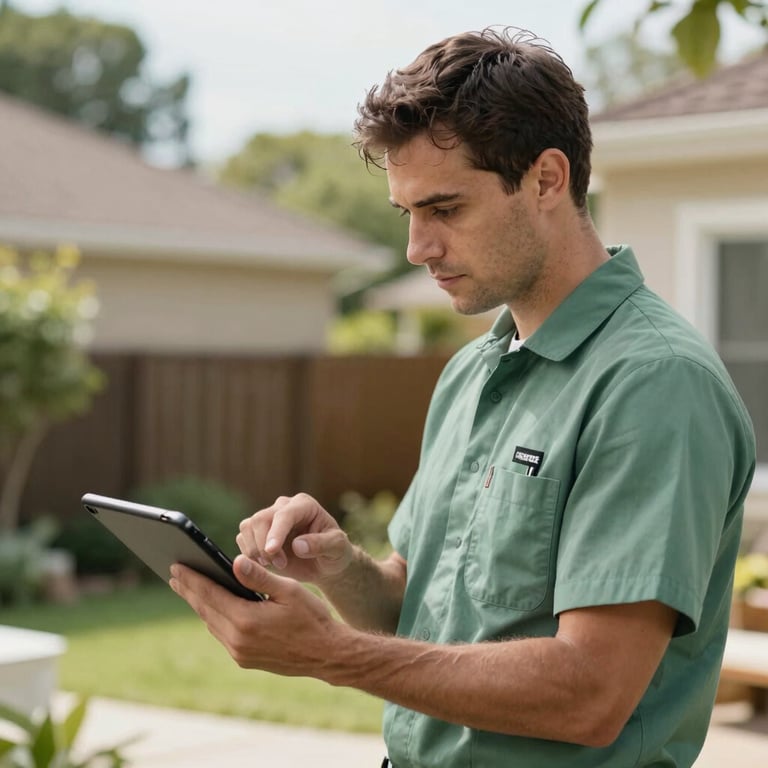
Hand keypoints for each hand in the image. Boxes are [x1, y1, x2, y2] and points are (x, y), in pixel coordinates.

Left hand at [169, 556, 344, 676]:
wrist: (327, 654)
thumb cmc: (312, 617)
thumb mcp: (289, 591)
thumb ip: (259, 577)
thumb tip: (235, 562)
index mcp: (247, 620)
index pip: (210, 594)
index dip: (192, 578)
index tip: (176, 565)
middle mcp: (238, 640)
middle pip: (205, 609)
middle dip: (189, 590)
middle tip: (174, 573)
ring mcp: (239, 652)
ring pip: (211, 623)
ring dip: (199, 603)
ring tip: (188, 588)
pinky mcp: (244, 659)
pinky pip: (222, 634)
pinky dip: (213, 617)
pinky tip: (212, 607)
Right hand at [236, 493, 353, 583]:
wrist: (324, 564)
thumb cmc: (334, 552)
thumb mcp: (337, 548)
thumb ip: (322, 544)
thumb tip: (298, 545)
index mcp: (304, 505)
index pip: (284, 515)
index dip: (276, 532)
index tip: (271, 551)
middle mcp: (284, 507)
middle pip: (260, 519)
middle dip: (265, 545)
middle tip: (281, 565)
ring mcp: (269, 518)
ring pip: (248, 527)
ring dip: (255, 550)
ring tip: (276, 565)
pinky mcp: (258, 533)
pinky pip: (243, 537)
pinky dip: (249, 553)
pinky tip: (265, 564)